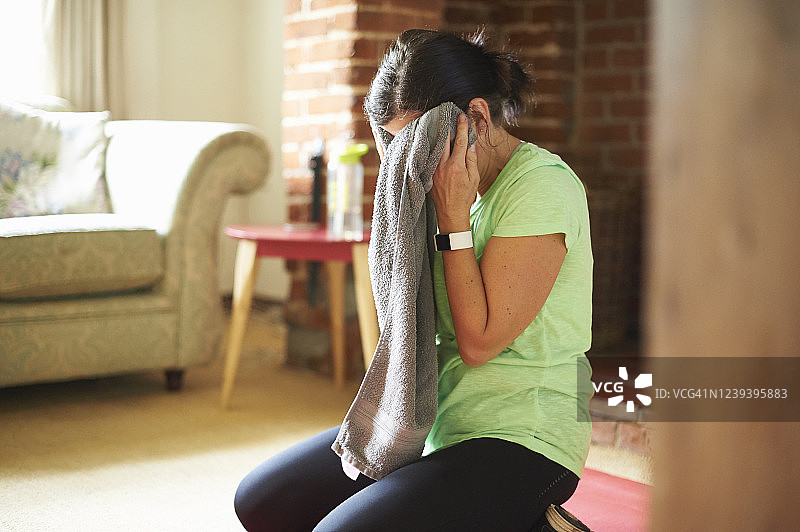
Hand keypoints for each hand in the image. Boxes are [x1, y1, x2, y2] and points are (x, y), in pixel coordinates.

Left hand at [431, 114, 479, 232]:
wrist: (450, 213)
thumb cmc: (464, 197)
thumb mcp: (474, 178)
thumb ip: (472, 159)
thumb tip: (471, 143)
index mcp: (456, 166)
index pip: (460, 141)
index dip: (462, 127)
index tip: (462, 116)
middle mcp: (443, 166)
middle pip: (443, 140)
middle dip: (445, 125)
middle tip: (446, 113)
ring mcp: (433, 169)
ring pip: (434, 146)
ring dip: (437, 133)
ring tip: (438, 121)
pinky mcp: (428, 173)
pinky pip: (429, 155)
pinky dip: (431, 146)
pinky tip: (431, 138)